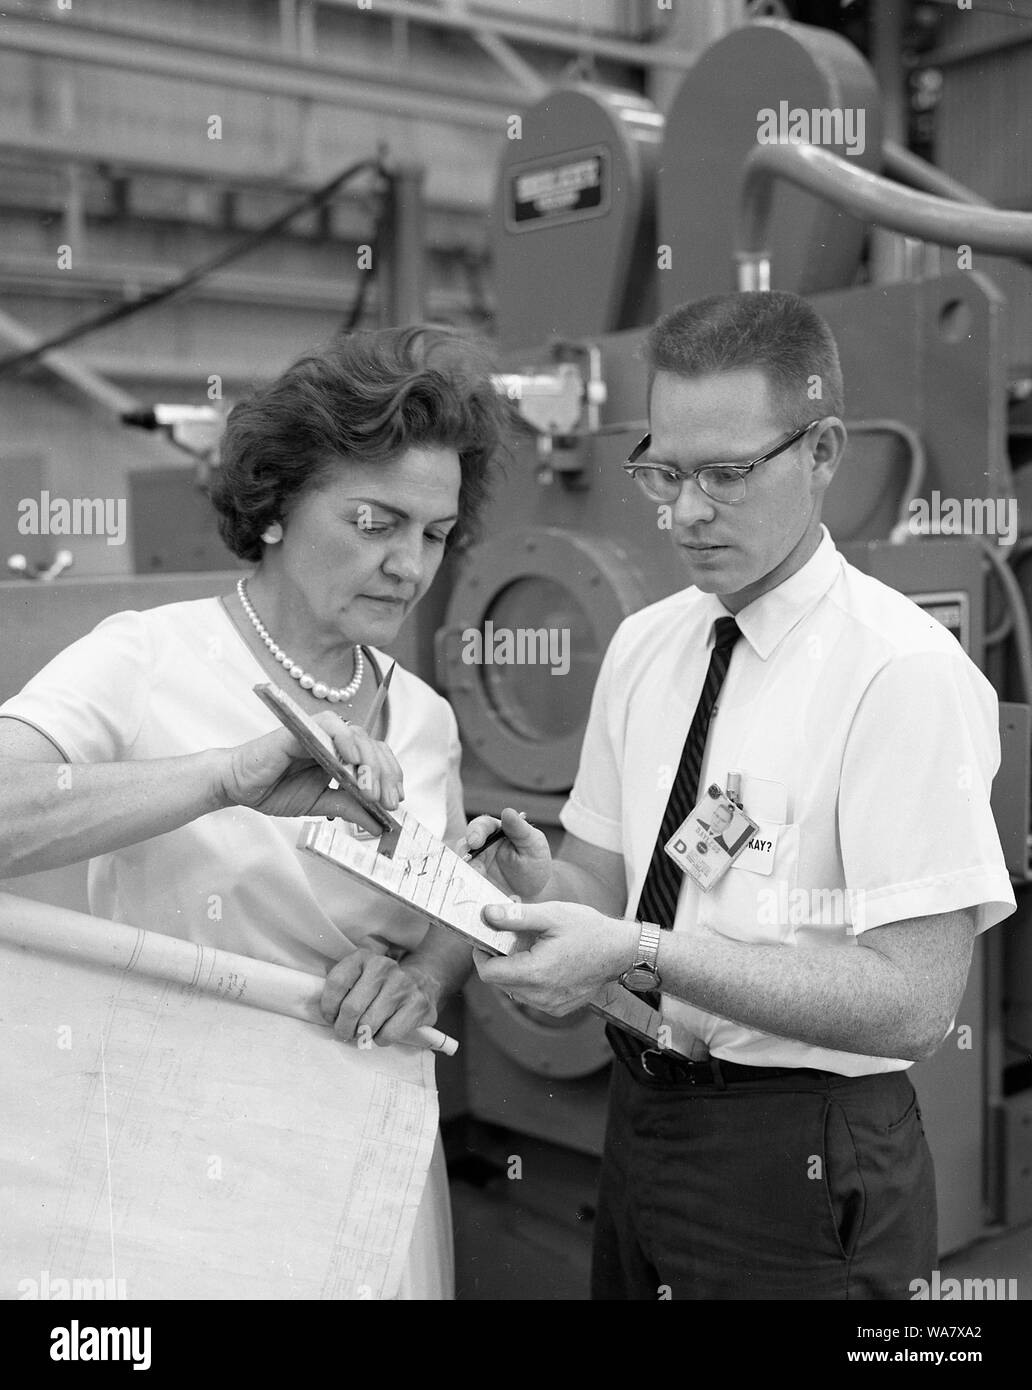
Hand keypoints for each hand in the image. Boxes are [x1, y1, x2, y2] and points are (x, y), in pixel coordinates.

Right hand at [216, 713, 403, 830]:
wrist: (240, 788)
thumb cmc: (276, 790)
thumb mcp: (321, 804)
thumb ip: (349, 808)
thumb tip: (378, 824)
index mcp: (342, 754)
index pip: (377, 758)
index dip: (391, 776)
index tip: (395, 802)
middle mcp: (335, 739)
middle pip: (374, 747)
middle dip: (385, 775)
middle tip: (387, 801)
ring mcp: (321, 730)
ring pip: (359, 737)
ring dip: (370, 764)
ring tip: (371, 792)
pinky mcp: (303, 726)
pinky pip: (333, 725)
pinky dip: (347, 741)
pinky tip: (352, 763)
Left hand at [321, 948, 438, 1046]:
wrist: (423, 981)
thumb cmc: (381, 984)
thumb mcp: (360, 973)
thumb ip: (342, 986)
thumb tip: (327, 1014)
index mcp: (364, 957)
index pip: (337, 982)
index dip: (328, 1006)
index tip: (330, 1016)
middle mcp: (383, 967)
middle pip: (351, 1008)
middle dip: (343, 1027)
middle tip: (344, 1032)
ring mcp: (403, 986)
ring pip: (369, 1024)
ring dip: (362, 1035)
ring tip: (363, 1032)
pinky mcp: (417, 1005)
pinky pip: (388, 1034)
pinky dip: (380, 1039)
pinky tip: (382, 1032)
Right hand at [461, 808, 551, 899]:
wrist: (535, 893)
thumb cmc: (535, 863)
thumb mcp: (533, 844)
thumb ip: (519, 829)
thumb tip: (507, 811)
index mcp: (494, 831)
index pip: (481, 826)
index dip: (475, 832)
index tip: (475, 841)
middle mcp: (480, 847)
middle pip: (464, 845)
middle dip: (464, 855)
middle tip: (474, 868)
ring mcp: (474, 866)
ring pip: (460, 865)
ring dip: (465, 873)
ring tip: (477, 883)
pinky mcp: (472, 883)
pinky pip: (463, 883)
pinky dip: (465, 887)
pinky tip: (474, 893)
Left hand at [474, 900, 637, 1014]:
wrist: (620, 951)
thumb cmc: (589, 930)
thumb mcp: (552, 914)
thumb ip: (516, 916)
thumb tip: (488, 914)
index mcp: (535, 972)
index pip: (488, 973)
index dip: (482, 954)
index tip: (487, 938)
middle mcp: (540, 995)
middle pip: (498, 982)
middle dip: (499, 959)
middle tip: (511, 937)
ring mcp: (550, 1005)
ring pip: (513, 990)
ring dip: (514, 970)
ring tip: (530, 948)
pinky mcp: (557, 1008)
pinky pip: (530, 996)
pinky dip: (529, 980)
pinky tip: (543, 962)